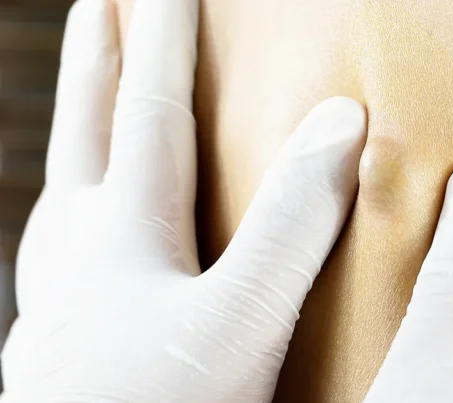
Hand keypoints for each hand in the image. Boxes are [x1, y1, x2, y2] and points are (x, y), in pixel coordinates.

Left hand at [0, 0, 365, 400]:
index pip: (152, 110)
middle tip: (101, 4)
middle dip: (100, 60)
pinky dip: (73, 217)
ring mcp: (61, 298)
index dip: (166, 40)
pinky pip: (61, 251)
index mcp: (124, 232)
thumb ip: (287, 225)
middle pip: (88, 132)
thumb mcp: (236, 322)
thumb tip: (340, 125)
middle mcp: (79, 251)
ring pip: (66, 188)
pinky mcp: (60, 344)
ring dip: (78, 133)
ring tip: (88, 103)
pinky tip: (82, 243)